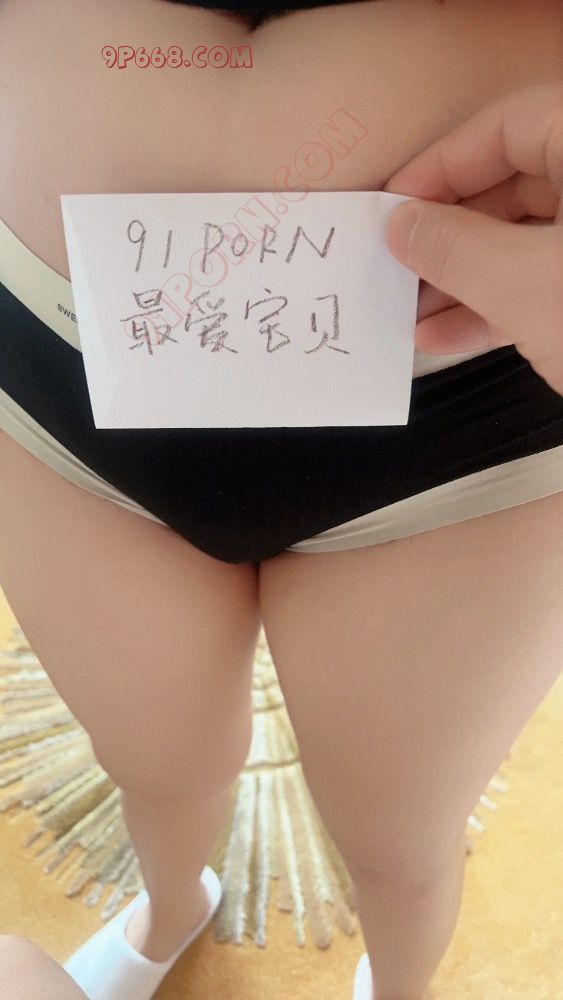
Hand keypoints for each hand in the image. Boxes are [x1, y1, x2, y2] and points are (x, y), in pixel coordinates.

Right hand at [384, 83, 562, 395]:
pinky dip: (500, 306)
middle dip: (447, 235)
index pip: (508, 125)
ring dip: (463, 279)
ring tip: (409, 314)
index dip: (440, 164)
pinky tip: (450, 336)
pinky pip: (548, 281)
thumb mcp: (526, 285)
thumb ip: (455, 246)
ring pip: (528, 240)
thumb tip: (402, 223)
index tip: (391, 206)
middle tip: (394, 267)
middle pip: (514, 184)